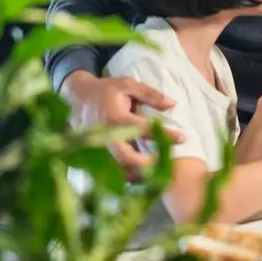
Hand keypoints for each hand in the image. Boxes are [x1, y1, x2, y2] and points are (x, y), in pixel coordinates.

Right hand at [62, 71, 184, 177]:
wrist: (78, 97)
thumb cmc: (106, 90)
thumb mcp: (127, 84)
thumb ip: (150, 94)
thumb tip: (173, 105)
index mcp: (115, 118)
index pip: (145, 129)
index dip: (165, 135)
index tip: (183, 139)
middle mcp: (105, 136)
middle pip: (127, 158)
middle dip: (148, 164)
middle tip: (166, 163)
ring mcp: (98, 149)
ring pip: (118, 169)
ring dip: (138, 173)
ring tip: (157, 171)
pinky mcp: (94, 156)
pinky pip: (111, 172)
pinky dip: (127, 176)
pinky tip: (142, 174)